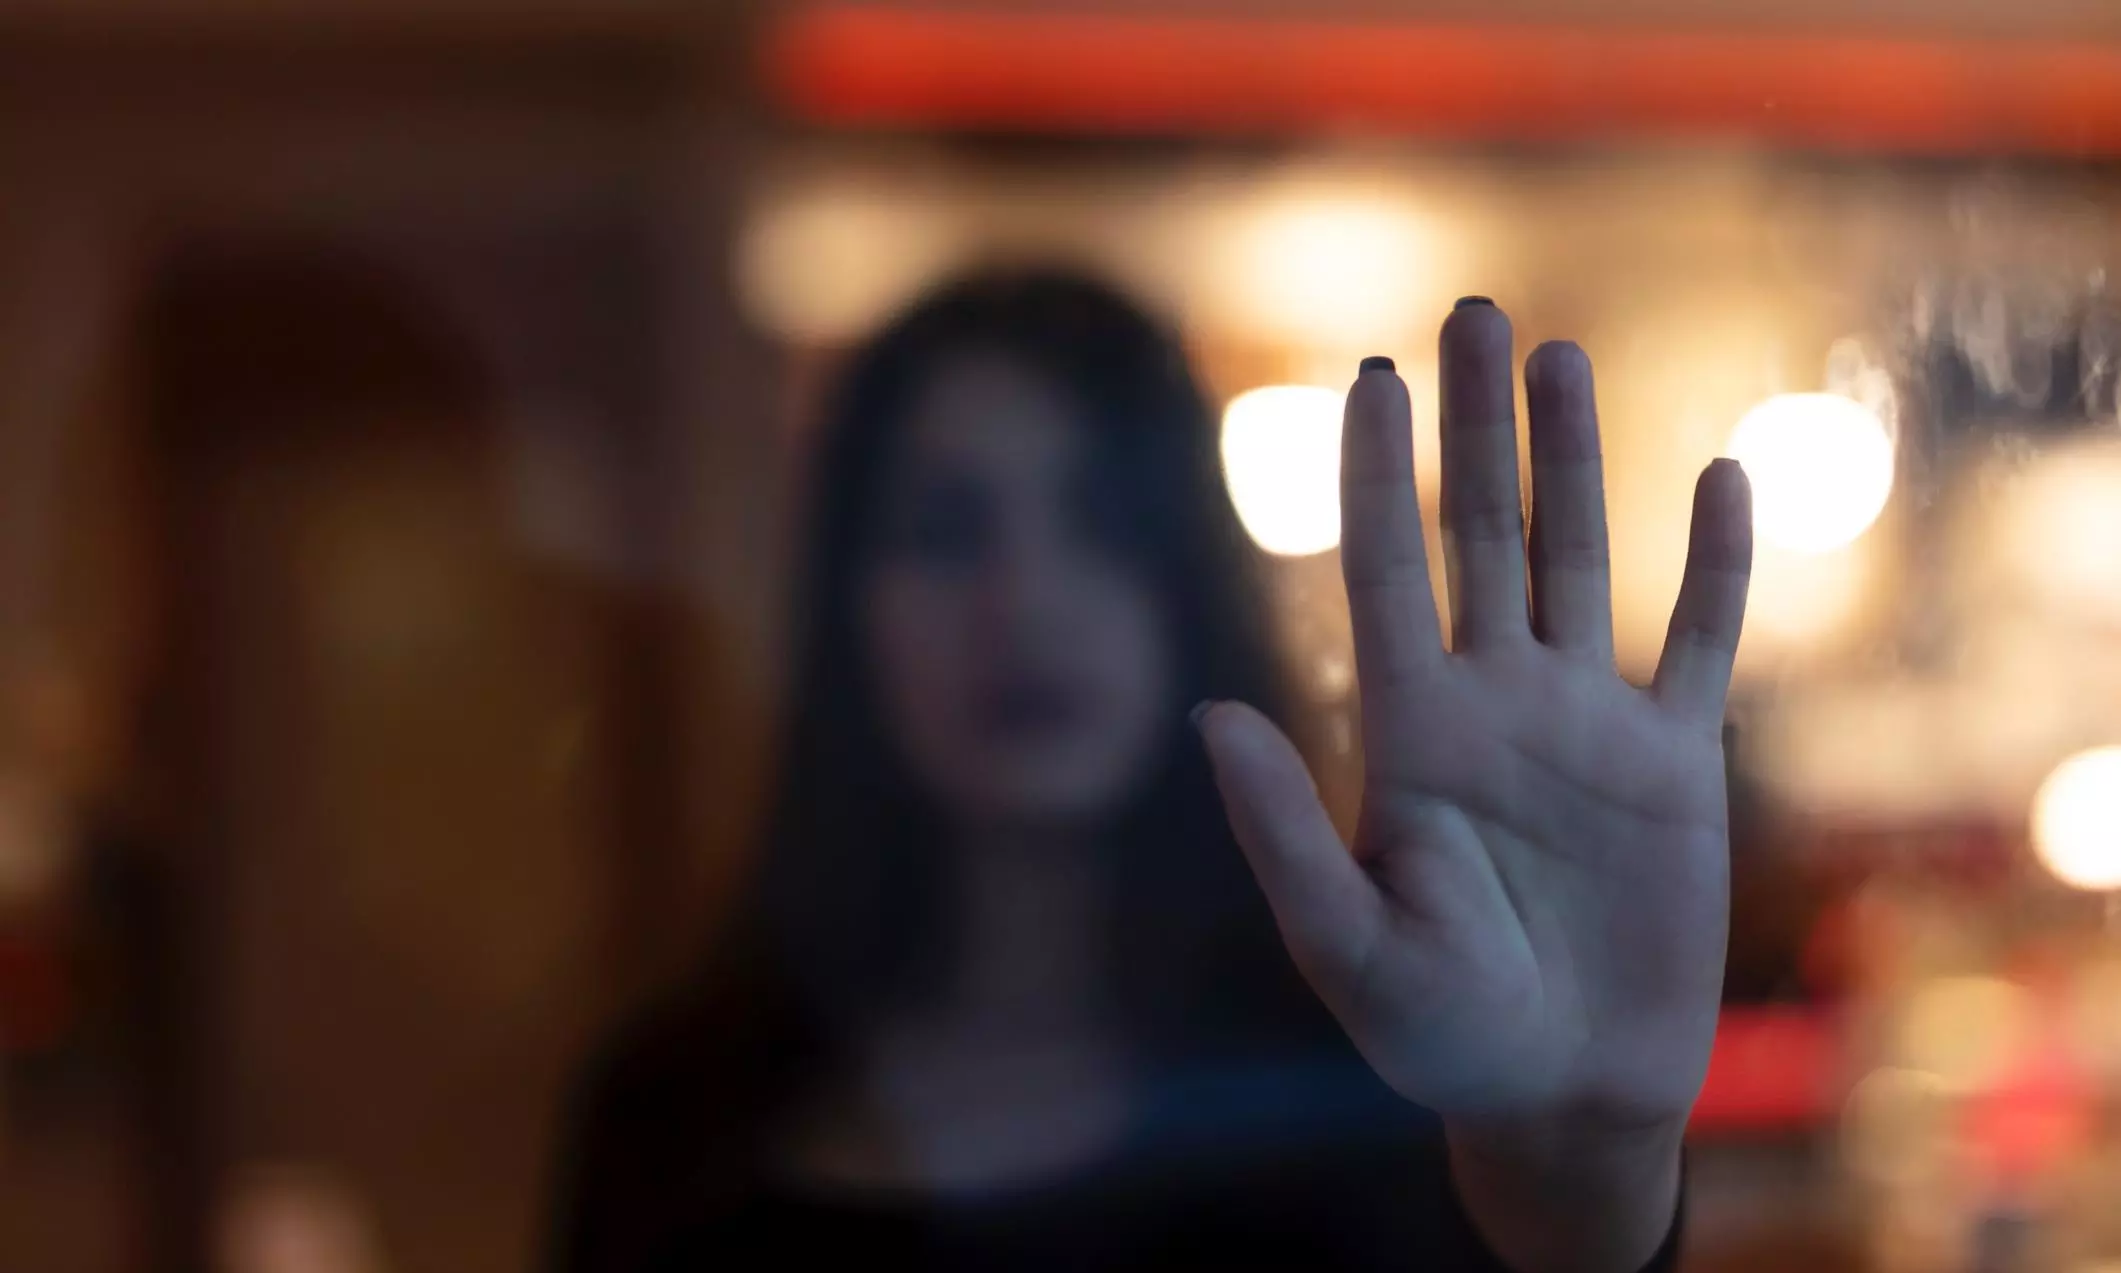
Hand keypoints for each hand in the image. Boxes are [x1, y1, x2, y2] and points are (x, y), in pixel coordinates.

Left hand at [1197, 301, 1750, 1270]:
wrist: (1562, 1095)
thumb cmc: (1440, 1036)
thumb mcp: (1346, 947)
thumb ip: (1283, 834)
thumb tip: (1209, 714)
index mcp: (1409, 733)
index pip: (1384, 572)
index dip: (1374, 474)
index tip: (1367, 376)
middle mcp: (1494, 704)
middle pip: (1481, 534)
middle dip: (1473, 427)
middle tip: (1468, 313)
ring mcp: (1586, 726)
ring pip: (1580, 561)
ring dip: (1576, 459)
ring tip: (1559, 357)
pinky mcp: (1673, 768)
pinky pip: (1702, 646)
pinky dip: (1719, 570)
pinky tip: (1719, 482)